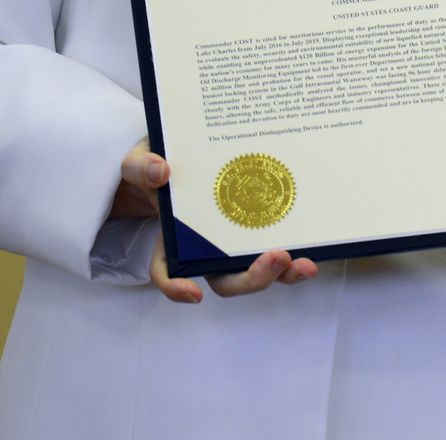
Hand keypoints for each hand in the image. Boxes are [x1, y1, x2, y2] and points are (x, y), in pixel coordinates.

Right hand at [114, 140, 318, 303]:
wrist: (179, 154)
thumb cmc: (158, 164)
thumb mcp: (139, 162)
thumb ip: (141, 167)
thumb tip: (161, 172)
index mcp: (171, 238)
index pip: (168, 272)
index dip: (177, 288)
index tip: (193, 292)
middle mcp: (205, 247)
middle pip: (225, 279)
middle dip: (253, 278)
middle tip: (279, 258)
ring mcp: (232, 240)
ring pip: (255, 269)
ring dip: (282, 273)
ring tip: (306, 265)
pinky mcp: (257, 226)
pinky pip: (273, 247)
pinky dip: (288, 257)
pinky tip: (306, 254)